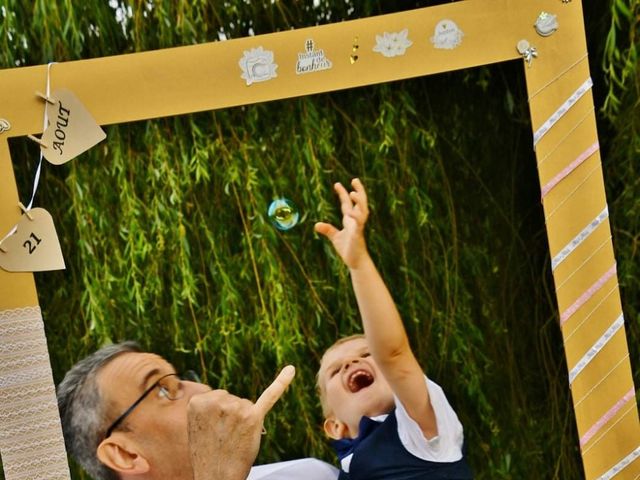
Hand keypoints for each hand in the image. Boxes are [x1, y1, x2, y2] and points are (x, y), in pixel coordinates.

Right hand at [187, 365, 295, 479]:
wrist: (216, 478)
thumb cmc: (209, 453)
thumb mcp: (198, 425)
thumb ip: (210, 406)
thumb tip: (234, 395)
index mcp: (198, 401)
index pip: (219, 397)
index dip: (220, 417)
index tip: (212, 431)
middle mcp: (217, 401)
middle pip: (234, 400)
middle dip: (232, 418)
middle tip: (223, 438)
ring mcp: (236, 408)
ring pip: (247, 405)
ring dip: (244, 421)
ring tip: (233, 439)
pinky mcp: (254, 417)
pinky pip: (270, 396)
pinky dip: (282, 382)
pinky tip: (291, 370)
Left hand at [314, 178, 369, 269]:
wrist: (356, 262)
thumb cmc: (348, 250)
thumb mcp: (335, 237)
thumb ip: (327, 229)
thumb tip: (316, 225)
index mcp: (350, 220)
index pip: (347, 204)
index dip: (343, 193)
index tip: (337, 183)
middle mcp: (356, 221)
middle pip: (360, 203)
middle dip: (359, 191)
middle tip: (355, 179)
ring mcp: (358, 227)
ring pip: (363, 211)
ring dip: (359, 202)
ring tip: (353, 193)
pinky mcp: (358, 235)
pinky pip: (358, 224)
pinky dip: (355, 218)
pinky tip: (350, 213)